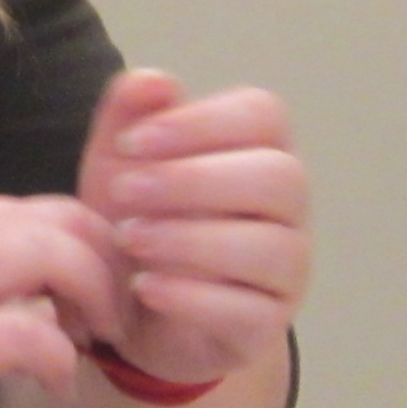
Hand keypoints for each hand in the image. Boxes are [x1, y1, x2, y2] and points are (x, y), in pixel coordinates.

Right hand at [0, 194, 133, 407]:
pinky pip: (37, 335)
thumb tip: (20, 297)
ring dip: (95, 299)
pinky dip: (60, 359)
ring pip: (59, 256)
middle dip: (106, 265)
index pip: (39, 207)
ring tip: (93, 341)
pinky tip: (53, 382)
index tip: (94, 290)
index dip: (85, 245)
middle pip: (65, 219)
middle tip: (111, 316)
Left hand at [73, 67, 307, 390]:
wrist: (128, 311)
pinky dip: (192, 297)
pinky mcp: (266, 326)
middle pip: (279, 178)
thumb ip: (129, 114)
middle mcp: (288, 208)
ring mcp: (286, 270)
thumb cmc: (137, 218)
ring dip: (190, 239)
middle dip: (195, 181)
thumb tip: (154, 80)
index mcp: (260, 151)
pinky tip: (144, 287)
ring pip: (272, 247)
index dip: (200, 123)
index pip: (264, 116)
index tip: (131, 142)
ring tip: (129, 238)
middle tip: (124, 193)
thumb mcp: (118, 163)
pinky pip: (250, 311)